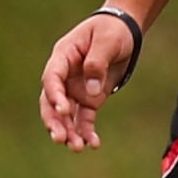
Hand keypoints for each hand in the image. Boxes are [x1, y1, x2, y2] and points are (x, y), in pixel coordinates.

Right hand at [38, 14, 137, 150]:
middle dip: (55, 122)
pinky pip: (84, 118)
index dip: (55, 95)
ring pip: (66, 115)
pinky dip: (86, 131)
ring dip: (70, 132)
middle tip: (60, 138)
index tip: (63, 110)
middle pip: (52, 102)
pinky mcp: (89, 98)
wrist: (125, 31)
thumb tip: (93, 92)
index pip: (52, 79)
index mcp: (63, 57)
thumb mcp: (108, 40)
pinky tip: (93, 144)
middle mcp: (64, 77)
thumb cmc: (112, 30)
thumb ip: (97, 63)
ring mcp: (75, 89)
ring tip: (77, 148)